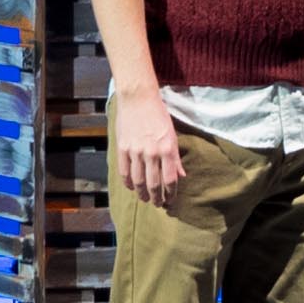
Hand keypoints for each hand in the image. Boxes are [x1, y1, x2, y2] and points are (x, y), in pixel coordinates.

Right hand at [109, 87, 185, 201]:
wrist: (138, 98)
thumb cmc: (158, 115)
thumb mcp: (172, 135)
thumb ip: (176, 158)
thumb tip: (181, 176)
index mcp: (167, 149)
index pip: (170, 179)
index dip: (170, 193)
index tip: (171, 200)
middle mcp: (151, 152)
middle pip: (153, 184)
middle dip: (156, 198)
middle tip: (158, 204)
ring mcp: (135, 151)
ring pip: (138, 181)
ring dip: (142, 193)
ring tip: (145, 199)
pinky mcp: (122, 148)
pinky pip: (124, 171)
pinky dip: (128, 182)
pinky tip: (131, 187)